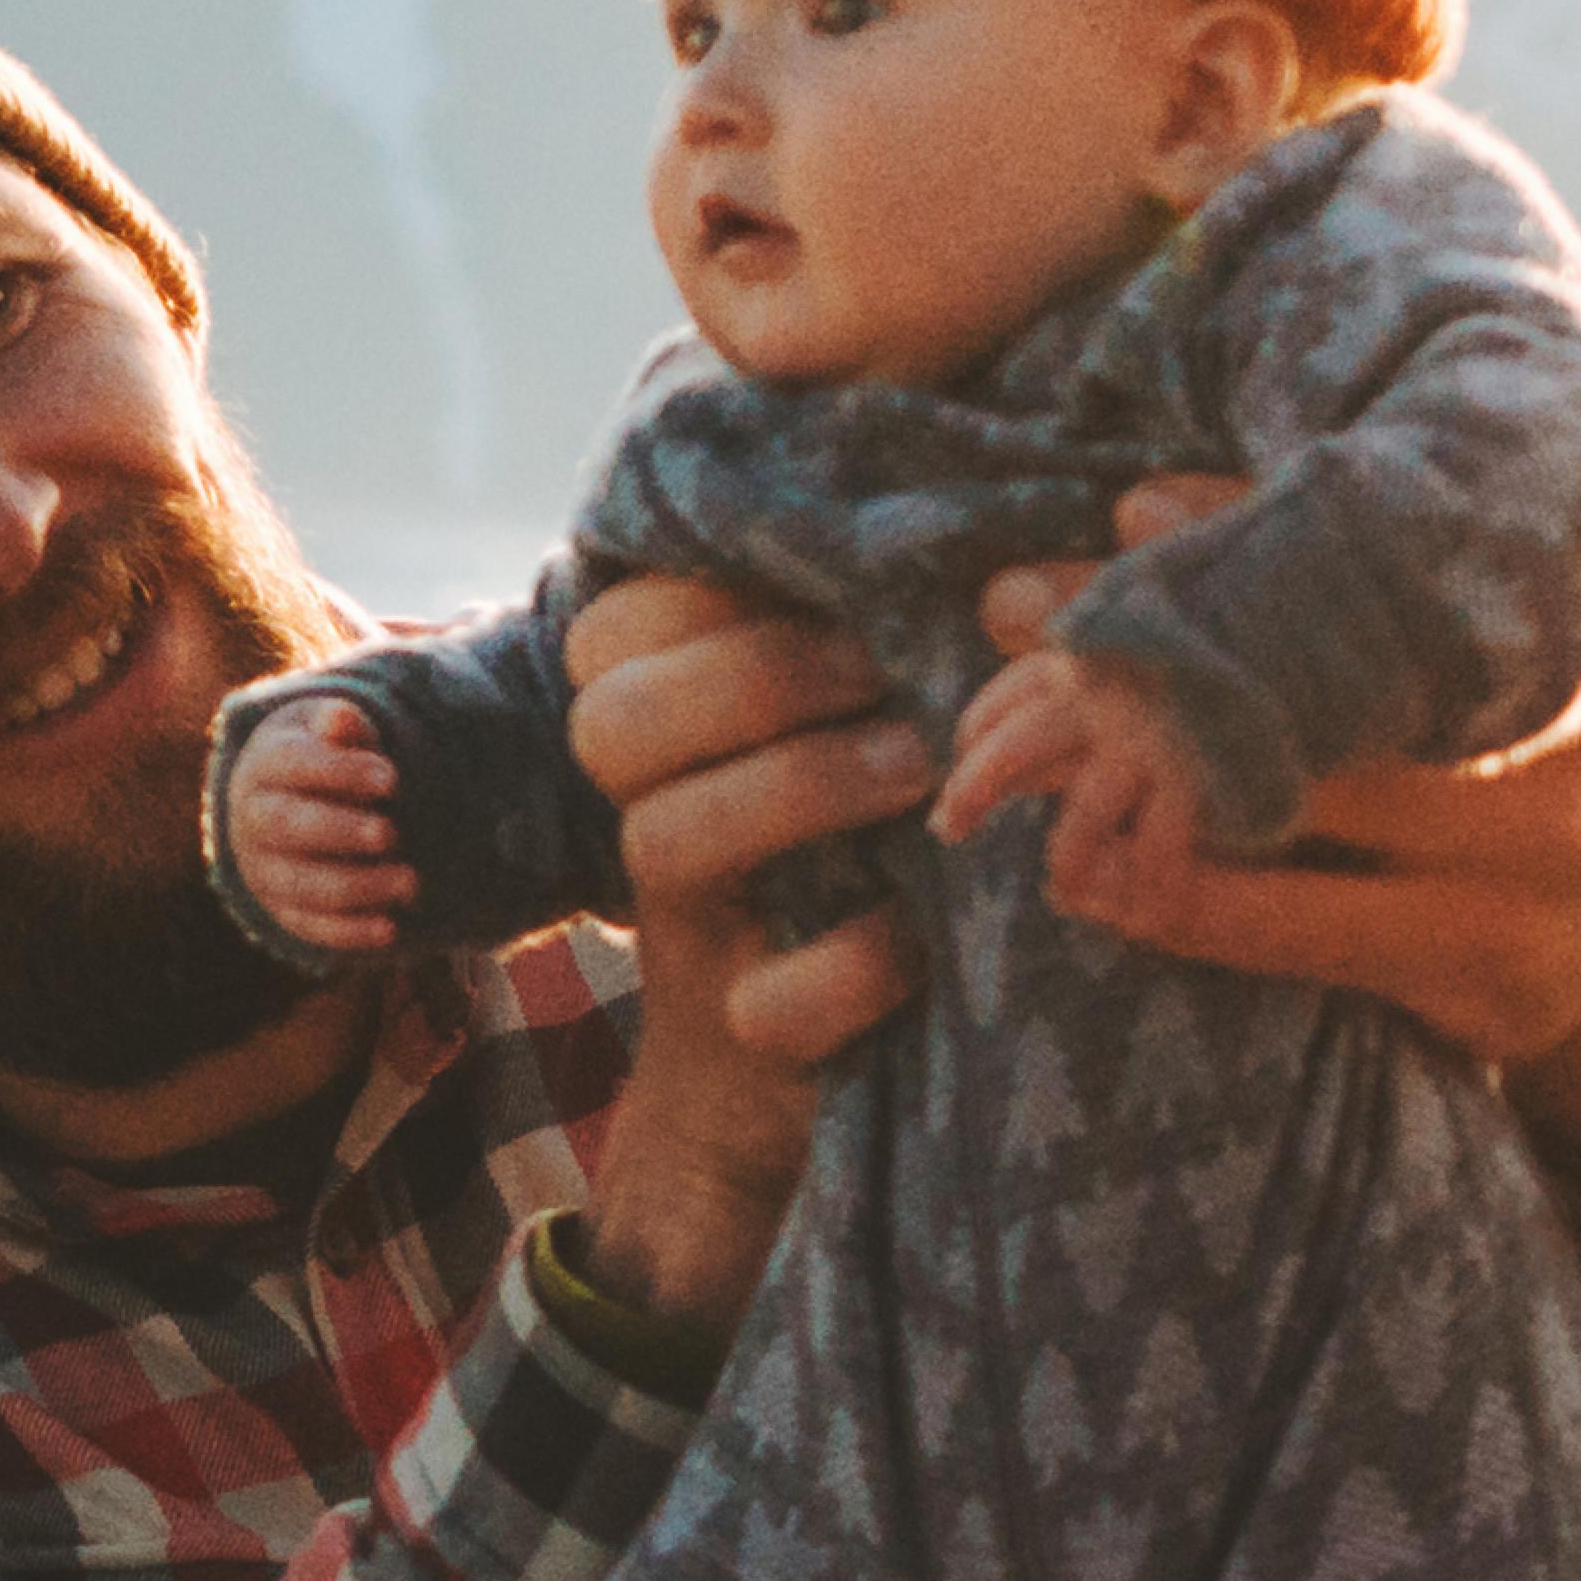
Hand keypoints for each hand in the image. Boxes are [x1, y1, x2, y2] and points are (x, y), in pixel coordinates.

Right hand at [218, 689, 414, 960]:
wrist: (288, 800)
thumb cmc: (323, 757)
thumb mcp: (329, 733)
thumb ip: (341, 728)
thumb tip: (341, 719)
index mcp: (264, 766)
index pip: (294, 765)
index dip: (341, 772)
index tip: (392, 779)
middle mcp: (253, 820)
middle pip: (288, 827)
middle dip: (341, 832)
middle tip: (392, 833)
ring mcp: (264, 869)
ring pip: (302, 884)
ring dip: (357, 887)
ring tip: (411, 883)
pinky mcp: (282, 909)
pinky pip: (310, 926)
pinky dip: (349, 932)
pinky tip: (389, 928)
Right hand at [558, 571, 934, 1326]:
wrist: (791, 1073)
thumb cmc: (860, 843)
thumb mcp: (846, 723)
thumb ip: (861, 624)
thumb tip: (970, 506)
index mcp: (668, 731)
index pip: (613, 628)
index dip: (703, 593)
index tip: (828, 577)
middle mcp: (656, 816)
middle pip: (609, 721)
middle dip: (749, 677)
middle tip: (874, 667)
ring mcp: (692, 930)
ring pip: (661, 841)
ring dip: (796, 788)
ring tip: (922, 768)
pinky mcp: (749, 1037)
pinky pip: (768, 1004)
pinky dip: (857, 964)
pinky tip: (925, 930)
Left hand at [972, 479, 1580, 1182]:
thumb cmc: (1527, 768)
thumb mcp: (1485, 655)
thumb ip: (1349, 582)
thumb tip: (1131, 513)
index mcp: (1576, 619)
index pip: (1391, 548)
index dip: (1241, 524)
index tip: (1121, 512)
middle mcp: (1568, 731)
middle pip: (1320, 671)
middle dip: (1151, 651)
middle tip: (1014, 617)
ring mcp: (1530, 858)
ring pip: (1285, 800)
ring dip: (1125, 782)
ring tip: (1008, 765)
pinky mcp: (1479, 967)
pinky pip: (1286, 926)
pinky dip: (1167, 898)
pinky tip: (1084, 876)